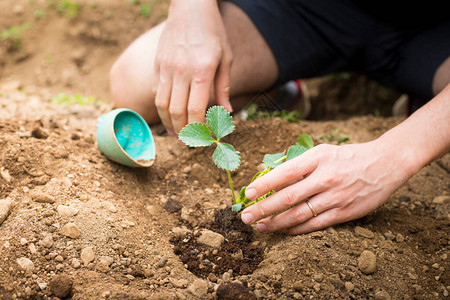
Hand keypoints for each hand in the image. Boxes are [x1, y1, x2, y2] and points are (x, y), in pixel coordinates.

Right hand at [153, 0, 232, 134]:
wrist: (189, 6)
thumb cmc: (212, 31)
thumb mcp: (226, 57)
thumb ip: (224, 87)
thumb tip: (226, 112)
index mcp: (202, 69)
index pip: (196, 108)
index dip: (199, 127)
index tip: (203, 137)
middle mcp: (180, 70)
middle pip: (176, 110)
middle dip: (183, 131)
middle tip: (188, 143)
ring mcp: (166, 66)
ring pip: (162, 104)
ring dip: (168, 123)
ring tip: (176, 133)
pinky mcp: (157, 63)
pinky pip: (156, 91)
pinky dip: (161, 107)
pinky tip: (168, 115)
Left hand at [240, 141, 412, 234]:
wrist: (385, 163)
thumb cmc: (347, 156)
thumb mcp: (322, 151)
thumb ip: (298, 164)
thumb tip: (268, 176)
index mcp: (318, 158)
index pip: (285, 173)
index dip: (264, 184)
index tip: (248, 193)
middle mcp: (325, 178)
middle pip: (288, 197)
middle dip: (263, 209)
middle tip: (245, 217)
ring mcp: (335, 197)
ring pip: (299, 215)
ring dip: (276, 223)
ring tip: (260, 226)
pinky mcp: (344, 212)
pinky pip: (315, 225)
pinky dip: (296, 229)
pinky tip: (283, 231)